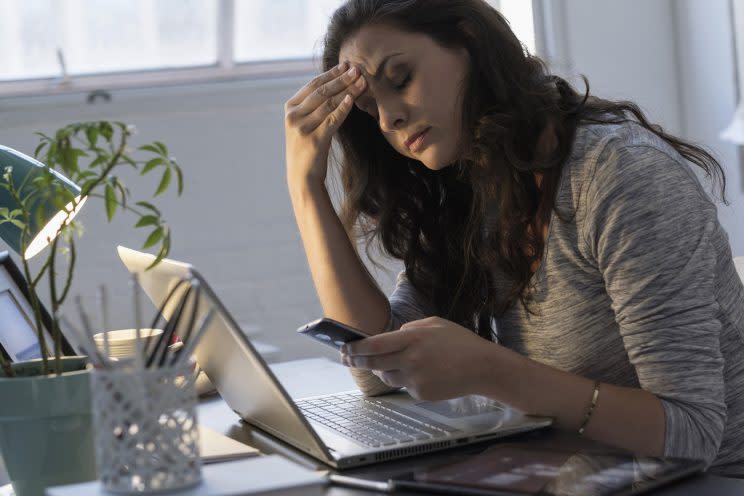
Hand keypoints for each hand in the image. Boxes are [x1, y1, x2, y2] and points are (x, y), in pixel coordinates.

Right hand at [284, 62, 366, 186]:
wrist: (302, 177)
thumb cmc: (307, 149)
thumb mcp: (304, 124)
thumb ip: (313, 106)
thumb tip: (334, 84)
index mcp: (290, 108)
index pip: (313, 85)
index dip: (331, 74)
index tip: (346, 65)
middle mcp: (293, 116)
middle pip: (321, 92)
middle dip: (341, 79)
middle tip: (357, 69)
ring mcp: (302, 128)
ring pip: (328, 104)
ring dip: (347, 90)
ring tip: (362, 81)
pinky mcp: (314, 140)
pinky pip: (331, 120)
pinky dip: (343, 109)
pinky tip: (352, 100)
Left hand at [340, 316, 496, 399]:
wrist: (483, 368)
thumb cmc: (461, 343)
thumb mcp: (435, 324)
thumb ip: (410, 329)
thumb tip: (392, 335)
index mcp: (413, 339)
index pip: (375, 344)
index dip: (357, 348)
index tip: (345, 348)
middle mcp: (411, 359)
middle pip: (374, 363)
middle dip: (357, 362)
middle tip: (347, 360)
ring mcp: (415, 379)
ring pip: (387, 377)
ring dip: (386, 370)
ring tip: (401, 363)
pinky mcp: (421, 393)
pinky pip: (405, 386)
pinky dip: (408, 380)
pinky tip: (426, 373)